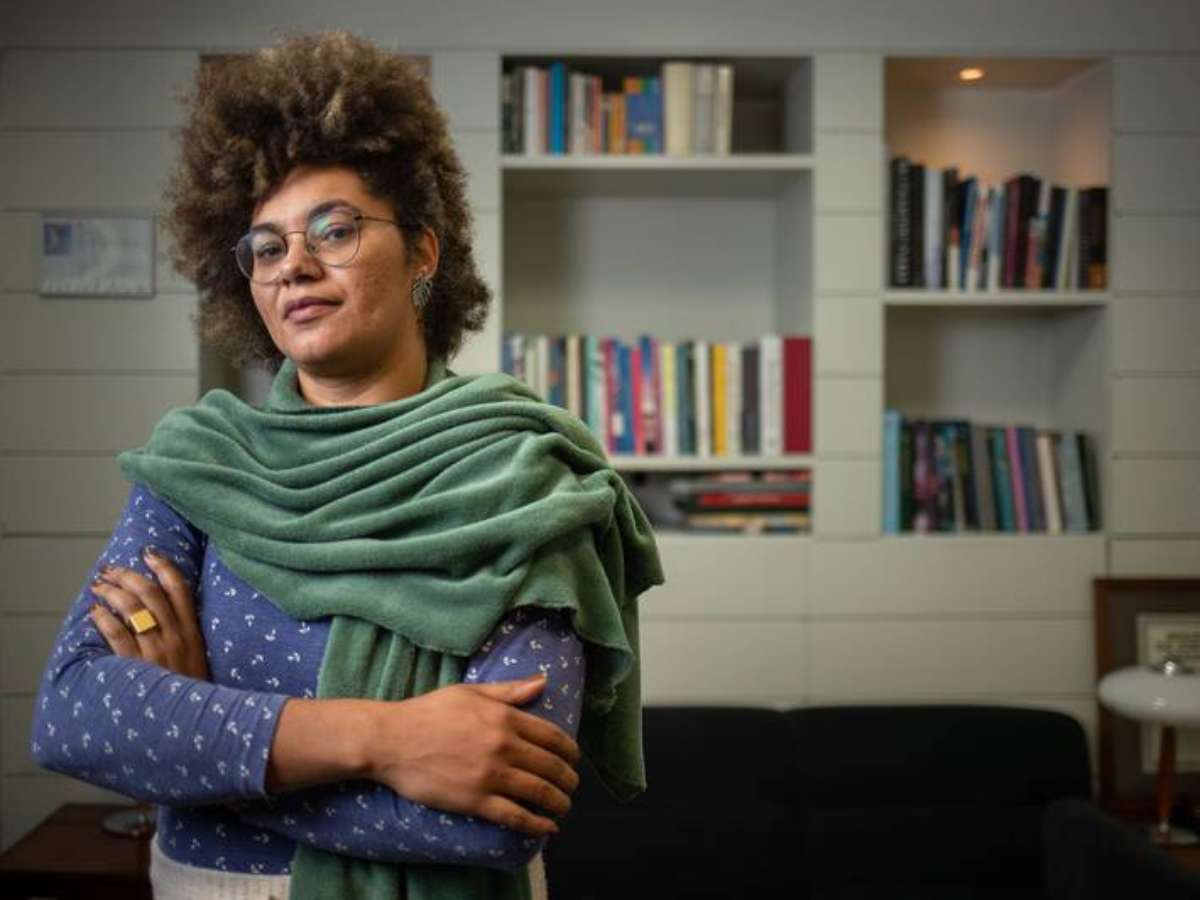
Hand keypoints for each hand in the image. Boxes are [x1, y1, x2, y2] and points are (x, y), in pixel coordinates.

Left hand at [88, 547, 209, 680]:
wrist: (191, 727)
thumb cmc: (191, 692)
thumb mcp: (198, 658)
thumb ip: (185, 634)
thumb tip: (166, 610)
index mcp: (193, 633)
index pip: (180, 589)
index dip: (164, 566)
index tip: (148, 553)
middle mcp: (176, 638)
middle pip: (151, 594)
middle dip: (129, 576)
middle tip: (112, 570)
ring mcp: (157, 652)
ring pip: (133, 609)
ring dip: (113, 592)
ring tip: (100, 587)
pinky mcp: (137, 667)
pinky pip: (118, 635)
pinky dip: (105, 619)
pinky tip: (95, 613)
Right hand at [370, 674, 581, 836]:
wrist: (391, 740)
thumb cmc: (428, 712)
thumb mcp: (471, 692)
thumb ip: (510, 690)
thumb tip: (543, 682)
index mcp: (505, 717)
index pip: (552, 736)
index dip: (569, 751)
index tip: (574, 759)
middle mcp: (503, 746)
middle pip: (551, 766)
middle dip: (568, 779)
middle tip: (572, 786)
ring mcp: (490, 775)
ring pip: (539, 792)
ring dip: (559, 802)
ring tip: (564, 807)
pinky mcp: (475, 800)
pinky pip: (515, 816)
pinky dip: (536, 824)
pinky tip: (547, 828)